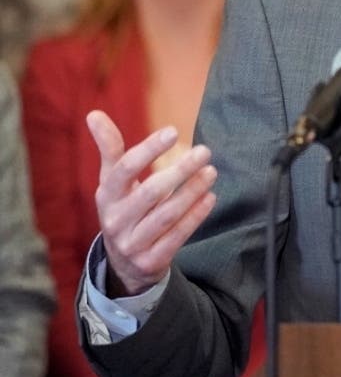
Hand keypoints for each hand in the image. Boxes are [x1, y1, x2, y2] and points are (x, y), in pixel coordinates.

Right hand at [87, 109, 217, 296]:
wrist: (124, 262)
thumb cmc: (124, 207)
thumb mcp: (113, 181)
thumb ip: (109, 148)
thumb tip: (94, 113)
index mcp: (106, 196)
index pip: (124, 169)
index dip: (148, 150)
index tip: (173, 131)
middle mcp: (116, 220)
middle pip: (150, 192)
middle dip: (180, 170)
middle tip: (204, 151)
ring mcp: (132, 243)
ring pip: (166, 215)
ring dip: (192, 192)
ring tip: (211, 172)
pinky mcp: (151, 261)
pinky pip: (176, 237)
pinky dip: (195, 216)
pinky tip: (210, 197)